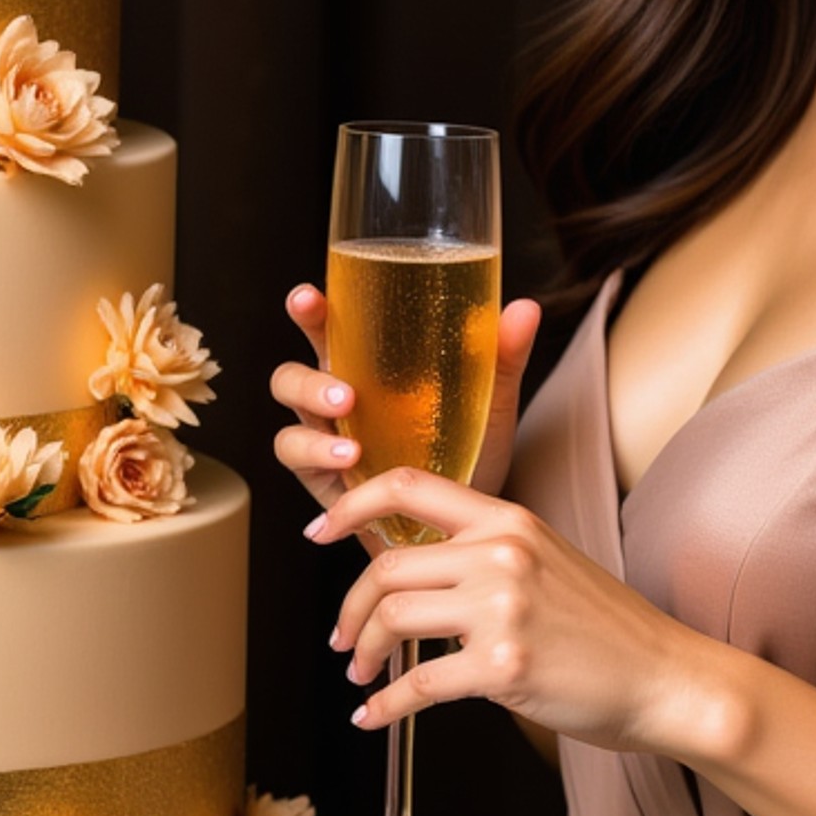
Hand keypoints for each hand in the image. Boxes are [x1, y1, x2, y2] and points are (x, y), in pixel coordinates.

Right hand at [269, 284, 542, 512]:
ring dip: (311, 407)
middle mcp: (337, 394)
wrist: (464, 518)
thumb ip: (502, 355)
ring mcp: (324, 435)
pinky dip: (317, 455)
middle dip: (304, 370)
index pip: (332, 326)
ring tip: (348, 422)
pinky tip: (350, 461)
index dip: (311, 310)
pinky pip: (297, 458)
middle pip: (294, 369)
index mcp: (367, 364)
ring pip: (289, 413)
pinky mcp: (320, 477)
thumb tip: (525, 307)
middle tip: (344, 384)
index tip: (309, 297)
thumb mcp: (491, 401)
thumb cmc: (468, 447)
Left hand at [306, 465, 722, 755]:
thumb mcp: (548, 563)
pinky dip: (384, 707)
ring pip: (392, 620)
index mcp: (510, 520)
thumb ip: (487, 556)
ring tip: (365, 675)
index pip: (410, 484)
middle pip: (386, 567)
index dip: (351, 503)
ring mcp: (503, 608)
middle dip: (350, 610)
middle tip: (345, 641)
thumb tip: (417, 576)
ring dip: (364, 654)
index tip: (320, 529)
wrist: (666, 677)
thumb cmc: (608, 630)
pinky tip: (375, 716)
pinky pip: (417, 684)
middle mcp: (502, 553)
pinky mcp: (504, 664)